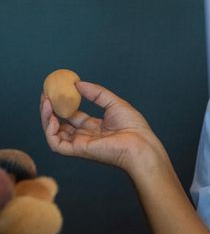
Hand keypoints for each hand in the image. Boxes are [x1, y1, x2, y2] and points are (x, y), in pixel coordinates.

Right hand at [40, 81, 166, 174]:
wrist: (140, 143)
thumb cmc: (133, 126)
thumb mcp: (114, 103)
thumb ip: (97, 93)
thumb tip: (78, 83)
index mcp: (94, 127)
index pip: (73, 115)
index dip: (63, 104)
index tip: (55, 90)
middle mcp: (84, 136)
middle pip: (60, 123)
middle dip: (50, 109)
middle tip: (45, 94)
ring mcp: (80, 144)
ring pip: (54, 133)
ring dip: (46, 117)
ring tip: (46, 102)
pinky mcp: (78, 150)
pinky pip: (56, 144)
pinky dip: (50, 131)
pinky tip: (52, 117)